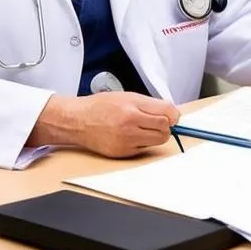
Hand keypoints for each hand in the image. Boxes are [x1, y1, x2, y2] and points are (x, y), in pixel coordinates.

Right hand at [32, 92, 179, 157]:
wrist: (77, 121)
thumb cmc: (101, 106)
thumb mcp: (128, 96)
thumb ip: (152, 104)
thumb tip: (172, 114)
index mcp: (132, 107)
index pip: (167, 112)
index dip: (173, 115)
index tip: (172, 116)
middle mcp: (129, 124)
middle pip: (165, 129)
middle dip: (165, 126)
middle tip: (158, 122)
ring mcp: (125, 141)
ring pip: (157, 141)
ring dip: (157, 135)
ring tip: (146, 129)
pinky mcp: (121, 153)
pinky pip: (144, 149)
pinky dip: (143, 143)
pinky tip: (133, 136)